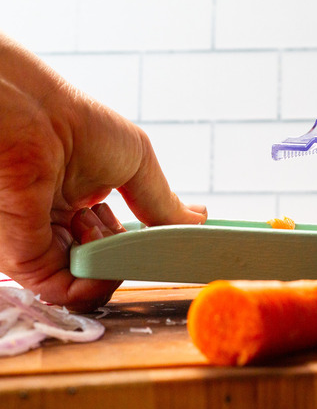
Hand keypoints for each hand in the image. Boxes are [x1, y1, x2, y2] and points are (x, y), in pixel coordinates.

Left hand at [0, 33, 206, 311]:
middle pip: (104, 260)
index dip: (140, 239)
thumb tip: (197, 222)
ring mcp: (41, 241)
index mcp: (79, 197)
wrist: (34, 118)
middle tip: (136, 233)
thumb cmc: (76, 125)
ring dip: (114, 265)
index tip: (163, 235)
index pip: (114, 236)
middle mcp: (58, 221)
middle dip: (128, 252)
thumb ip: (165, 203)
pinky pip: (66, 290)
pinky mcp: (26, 258)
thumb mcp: (139, 163)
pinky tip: (107, 258)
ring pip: (88, 280)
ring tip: (113, 235)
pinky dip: (95, 285)